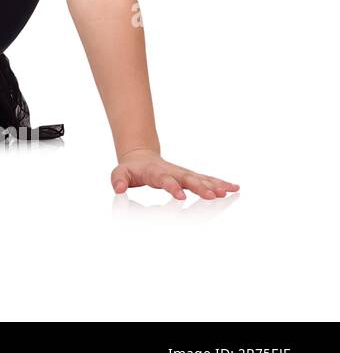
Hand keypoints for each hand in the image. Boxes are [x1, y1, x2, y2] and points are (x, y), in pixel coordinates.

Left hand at [109, 148, 239, 198]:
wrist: (140, 156)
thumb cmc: (130, 169)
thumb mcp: (119, 173)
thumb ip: (118, 180)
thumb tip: (118, 189)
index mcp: (155, 172)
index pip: (165, 179)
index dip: (173, 187)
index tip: (182, 196)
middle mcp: (173, 172)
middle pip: (188, 178)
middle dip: (200, 187)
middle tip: (213, 195)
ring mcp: (183, 173)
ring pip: (201, 178)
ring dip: (215, 185)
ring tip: (230, 191)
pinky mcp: (190, 176)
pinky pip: (206, 179)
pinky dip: (219, 183)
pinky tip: (234, 188)